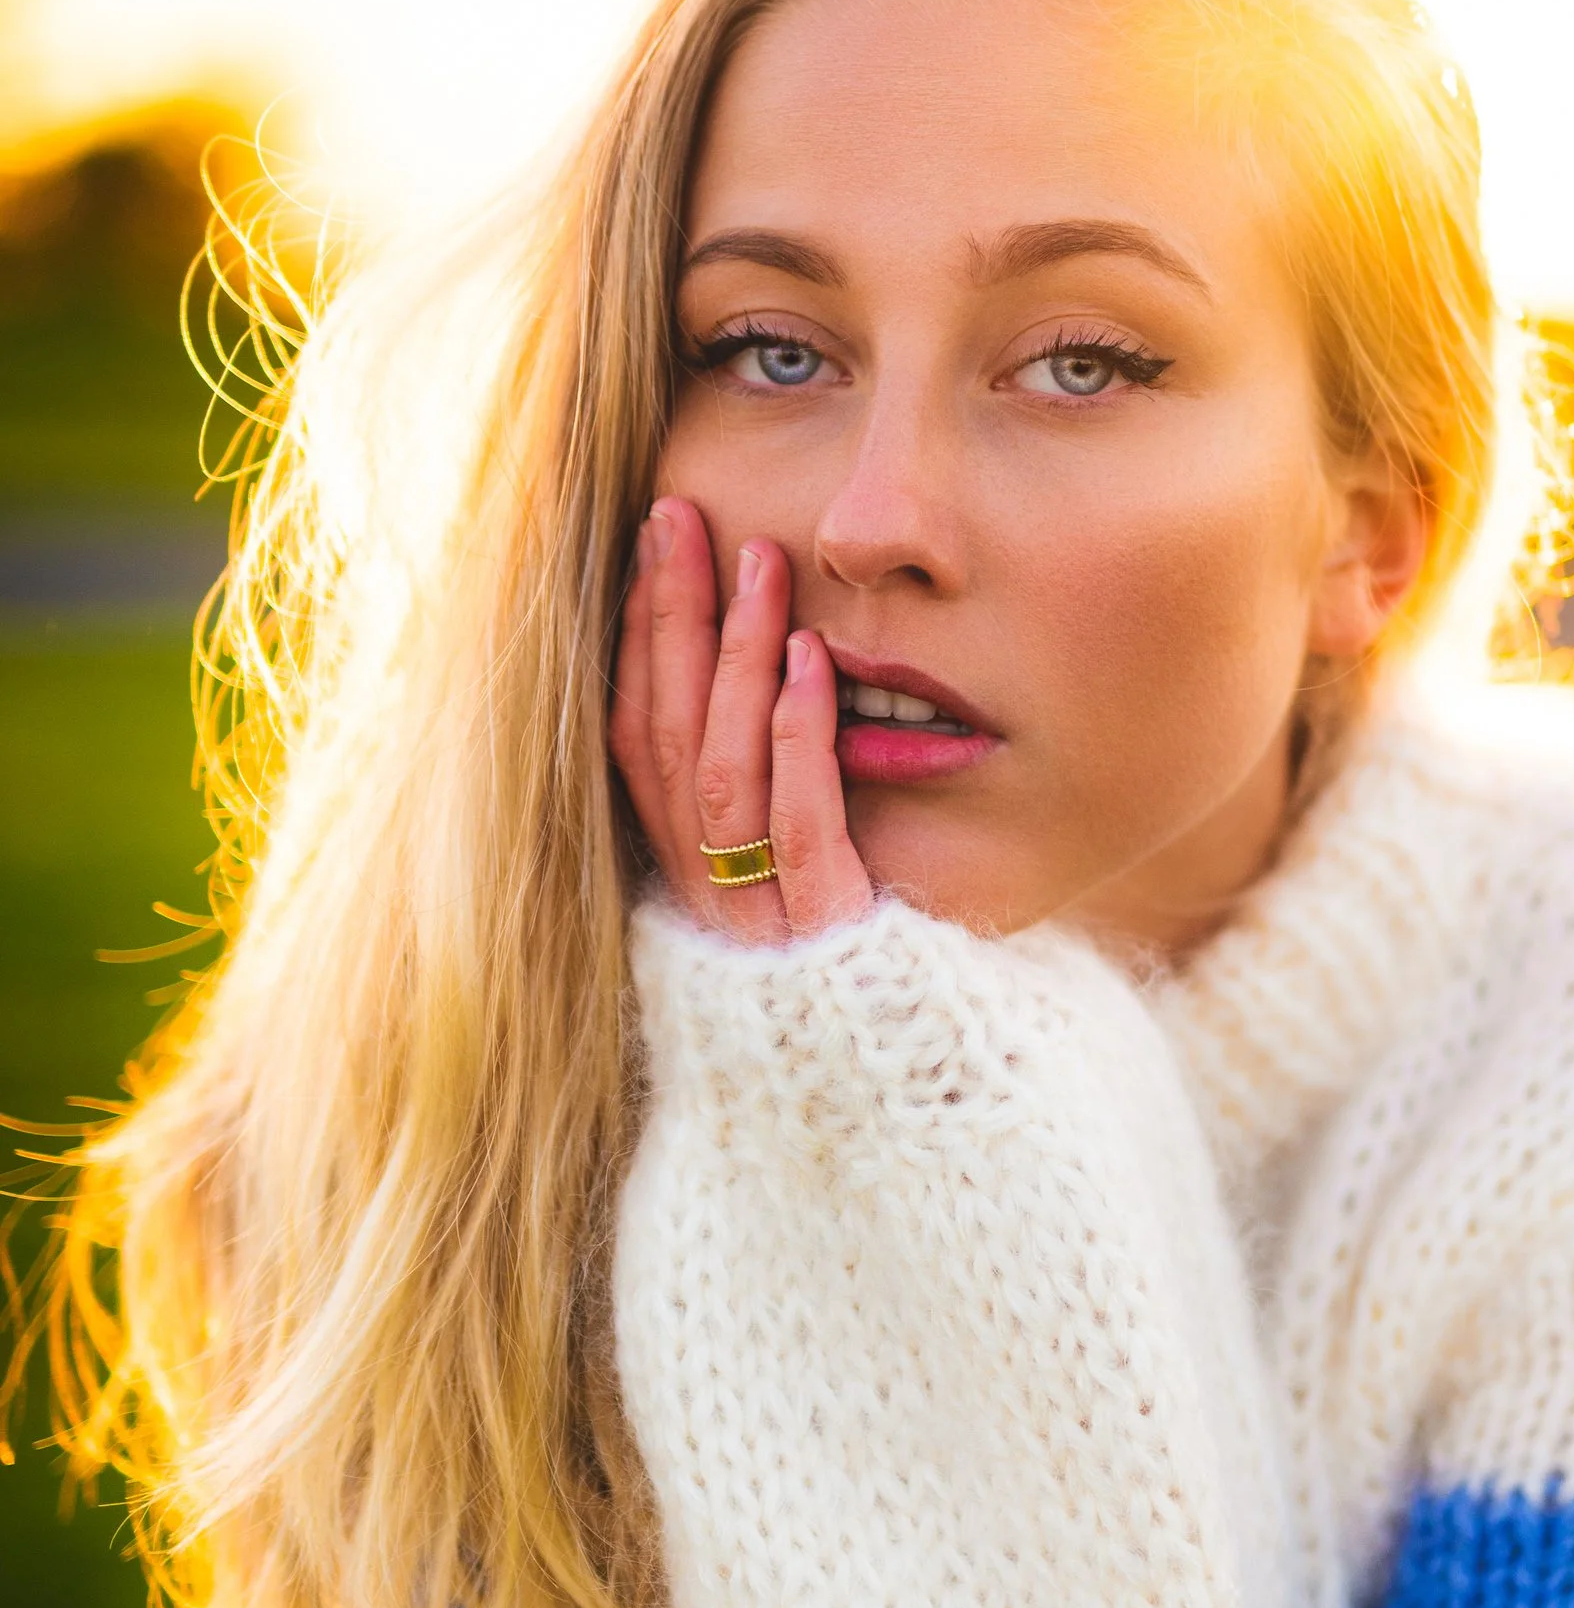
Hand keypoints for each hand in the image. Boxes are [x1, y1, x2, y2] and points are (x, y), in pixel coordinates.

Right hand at [609, 496, 873, 942]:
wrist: (907, 1087)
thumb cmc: (857, 973)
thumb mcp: (790, 882)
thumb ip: (760, 802)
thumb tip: (756, 674)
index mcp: (681, 876)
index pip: (633, 736)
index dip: (636, 637)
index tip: (652, 547)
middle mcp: (702, 898)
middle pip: (665, 736)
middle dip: (673, 620)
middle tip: (687, 520)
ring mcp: (757, 921)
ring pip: (721, 769)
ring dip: (736, 656)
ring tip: (763, 566)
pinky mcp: (824, 936)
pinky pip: (798, 823)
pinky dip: (799, 735)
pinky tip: (813, 663)